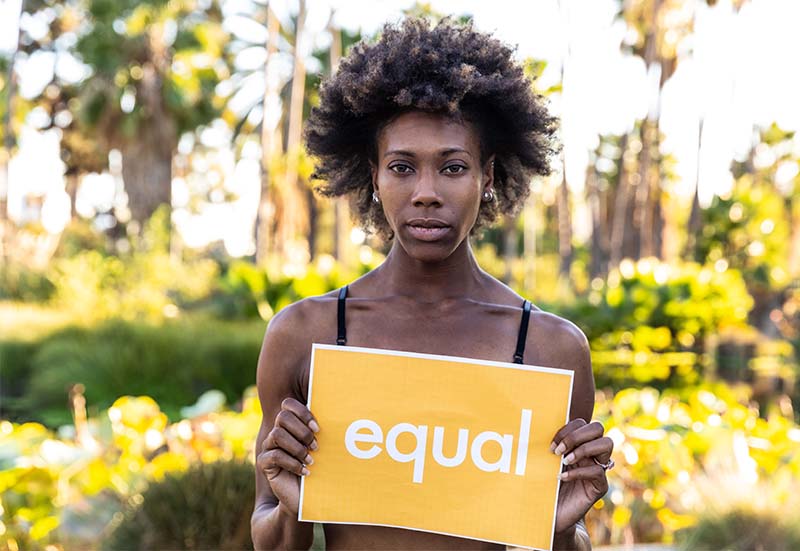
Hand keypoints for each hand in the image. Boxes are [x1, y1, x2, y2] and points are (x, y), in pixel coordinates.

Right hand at [256, 397, 319, 515]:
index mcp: (290, 424)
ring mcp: (268, 446)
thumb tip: (338, 412)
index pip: (288, 404)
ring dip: (297, 448)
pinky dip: (293, 463)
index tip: (317, 428)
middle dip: (302, 431)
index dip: (302, 412)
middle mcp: (277, 431)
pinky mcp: (264, 462)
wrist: (305, 496)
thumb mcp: (322, 447)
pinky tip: (305, 471)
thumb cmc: (317, 468)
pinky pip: (275, 455)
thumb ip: (322, 431)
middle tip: (315, 446)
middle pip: (283, 417)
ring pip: (277, 434)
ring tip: (310, 460)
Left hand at [551, 419, 612, 533]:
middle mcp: (591, 453)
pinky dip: (579, 472)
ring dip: (583, 449)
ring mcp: (598, 468)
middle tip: (558, 451)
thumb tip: (536, 427)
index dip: (566, 429)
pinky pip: (598, 472)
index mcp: (578, 444)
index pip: (582, 423)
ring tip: (565, 461)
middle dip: (576, 435)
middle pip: (597, 427)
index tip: (551, 444)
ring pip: (606, 444)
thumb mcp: (545, 463)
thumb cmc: (545, 485)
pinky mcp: (599, 486)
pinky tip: (562, 477)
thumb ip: (548, 447)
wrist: (551, 514)